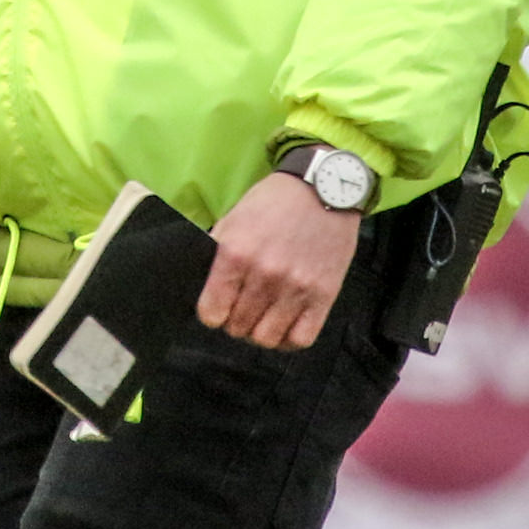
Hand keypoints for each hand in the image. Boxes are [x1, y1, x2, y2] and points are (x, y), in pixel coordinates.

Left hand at [196, 173, 361, 351]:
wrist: (322, 189)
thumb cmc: (273, 203)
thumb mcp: (234, 219)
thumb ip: (217, 253)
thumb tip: (204, 288)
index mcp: (235, 253)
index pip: (211, 312)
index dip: (212, 313)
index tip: (217, 308)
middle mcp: (264, 274)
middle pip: (237, 327)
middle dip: (235, 321)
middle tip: (241, 308)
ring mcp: (296, 287)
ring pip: (266, 338)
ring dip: (259, 332)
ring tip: (262, 317)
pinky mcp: (324, 295)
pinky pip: (301, 339)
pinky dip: (288, 339)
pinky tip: (284, 324)